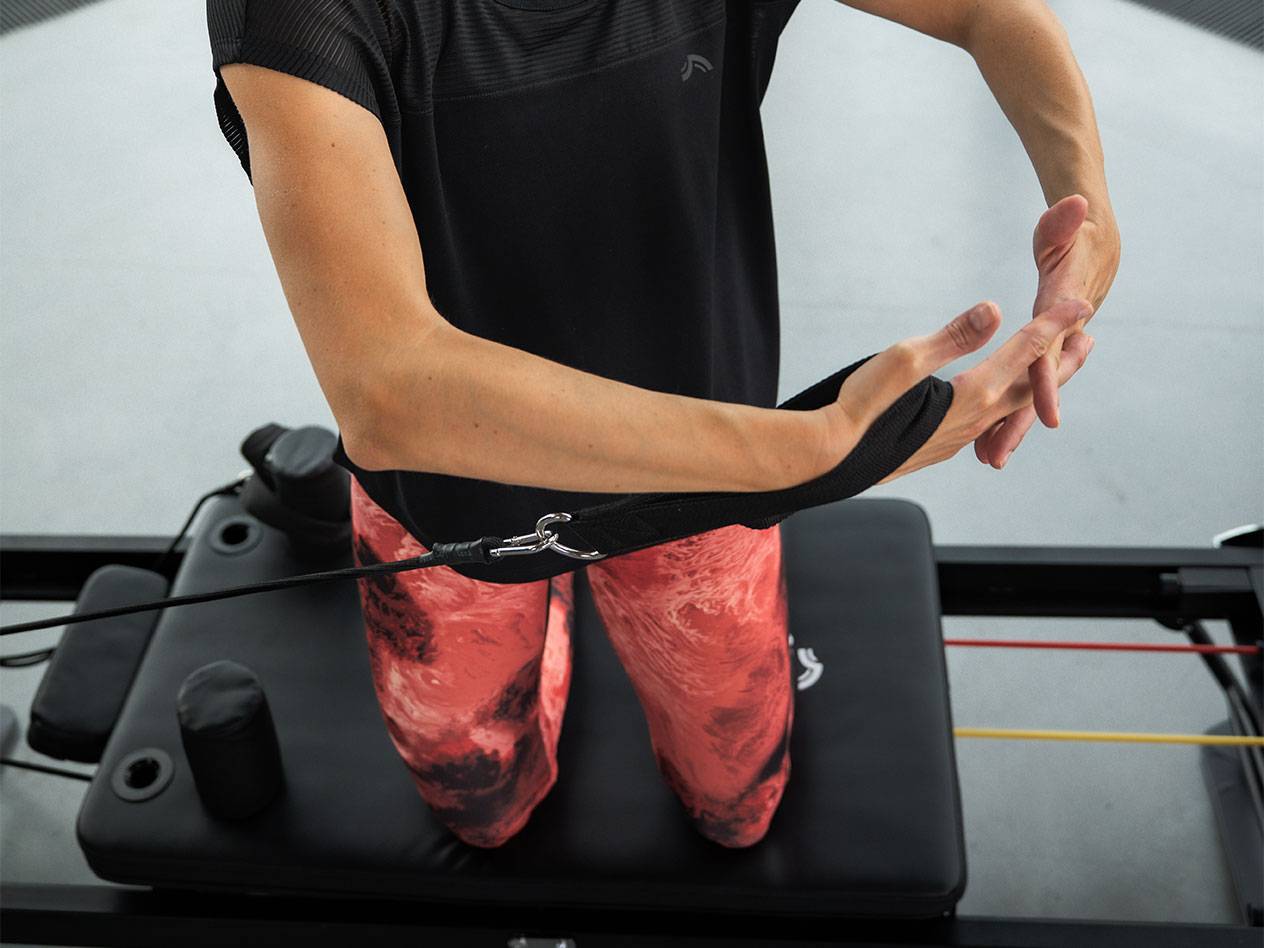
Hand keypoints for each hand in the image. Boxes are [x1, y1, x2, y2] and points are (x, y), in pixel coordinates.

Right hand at [821, 298, 1094, 485]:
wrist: (831, 455)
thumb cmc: (861, 405)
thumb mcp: (906, 358)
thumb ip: (953, 336)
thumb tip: (994, 309)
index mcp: (972, 393)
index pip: (1024, 351)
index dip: (1053, 324)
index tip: (1081, 304)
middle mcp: (974, 419)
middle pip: (1032, 387)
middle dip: (1062, 363)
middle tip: (1089, 342)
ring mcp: (958, 438)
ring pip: (1011, 409)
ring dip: (1036, 387)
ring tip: (1049, 374)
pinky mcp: (939, 448)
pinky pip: (988, 424)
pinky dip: (1007, 407)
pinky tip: (995, 407)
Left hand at [974, 193, 1119, 467]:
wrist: (1099, 240)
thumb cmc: (1076, 230)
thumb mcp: (1066, 226)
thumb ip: (1064, 221)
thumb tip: (1075, 203)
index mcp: (1061, 313)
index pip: (1048, 351)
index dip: (1046, 382)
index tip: (1045, 415)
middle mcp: (1058, 336)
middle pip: (1036, 386)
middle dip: (1018, 422)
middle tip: (996, 455)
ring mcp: (1051, 346)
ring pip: (1030, 392)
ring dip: (1011, 424)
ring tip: (989, 458)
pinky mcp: (1041, 351)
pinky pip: (1024, 386)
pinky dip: (1008, 410)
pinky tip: (988, 437)